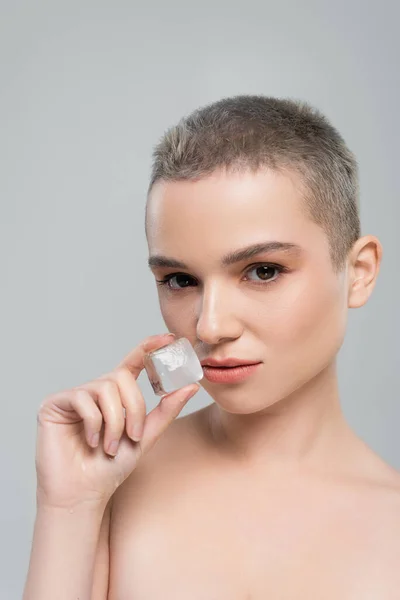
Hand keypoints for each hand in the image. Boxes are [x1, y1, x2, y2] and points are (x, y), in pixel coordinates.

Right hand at [35, 333, 199, 510]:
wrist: (83, 493)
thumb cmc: (111, 467)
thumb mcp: (146, 437)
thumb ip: (166, 410)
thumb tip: (190, 386)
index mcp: (116, 395)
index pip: (133, 363)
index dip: (149, 347)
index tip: (168, 338)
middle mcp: (94, 390)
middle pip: (122, 377)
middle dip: (134, 408)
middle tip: (133, 437)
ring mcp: (74, 396)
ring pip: (105, 389)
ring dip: (115, 422)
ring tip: (111, 446)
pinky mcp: (54, 404)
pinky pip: (82, 399)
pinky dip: (93, 423)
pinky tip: (91, 442)